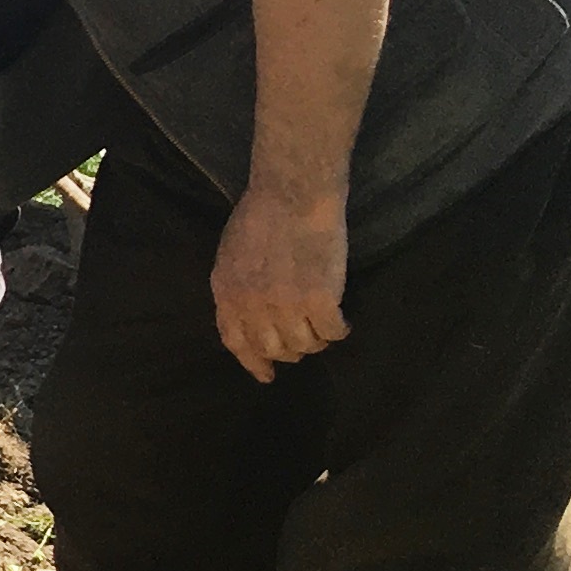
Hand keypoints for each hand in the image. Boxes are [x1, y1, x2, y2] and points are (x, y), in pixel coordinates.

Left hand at [212, 183, 348, 381]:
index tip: (267, 375)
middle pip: (274, 348)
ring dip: (315, 341)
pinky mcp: (320, 299)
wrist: (293, 195)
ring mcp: (286, 306)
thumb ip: (236, 286)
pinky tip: (342, 322)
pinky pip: (332, 332)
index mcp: (228, 294)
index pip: (236, 342)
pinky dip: (339, 331)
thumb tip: (246, 315)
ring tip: (323, 328)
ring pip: (304, 345)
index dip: (253, 362)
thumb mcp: (231, 254)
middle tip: (304, 342)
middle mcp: (254, 306)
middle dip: (290, 351)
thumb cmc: (261, 214)